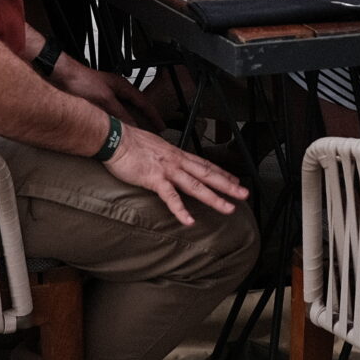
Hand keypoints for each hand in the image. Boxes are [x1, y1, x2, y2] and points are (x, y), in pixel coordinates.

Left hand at [52, 59, 163, 131]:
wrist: (61, 76)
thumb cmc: (81, 80)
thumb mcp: (105, 99)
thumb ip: (119, 112)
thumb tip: (131, 126)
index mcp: (122, 86)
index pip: (144, 102)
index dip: (154, 115)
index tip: (161, 125)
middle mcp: (115, 91)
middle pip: (135, 108)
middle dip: (144, 120)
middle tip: (151, 133)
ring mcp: (106, 96)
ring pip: (123, 113)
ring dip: (129, 123)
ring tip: (136, 136)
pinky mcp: (95, 102)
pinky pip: (112, 115)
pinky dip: (117, 123)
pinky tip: (115, 132)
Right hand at [100, 124, 247, 225]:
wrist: (115, 138)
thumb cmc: (130, 143)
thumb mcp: (154, 147)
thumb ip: (165, 157)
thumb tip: (169, 161)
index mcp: (177, 154)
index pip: (205, 164)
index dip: (222, 173)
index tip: (235, 180)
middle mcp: (177, 161)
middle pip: (208, 174)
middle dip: (228, 185)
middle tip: (244, 194)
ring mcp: (168, 170)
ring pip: (196, 186)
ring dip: (214, 198)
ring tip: (229, 208)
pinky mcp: (154, 179)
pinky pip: (170, 197)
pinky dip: (181, 210)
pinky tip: (189, 221)